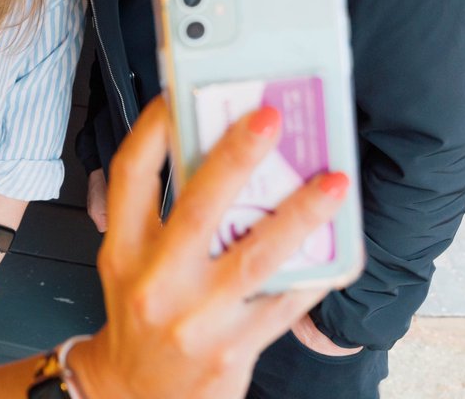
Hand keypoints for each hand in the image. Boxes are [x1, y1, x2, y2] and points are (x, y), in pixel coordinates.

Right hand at [68, 97, 349, 398]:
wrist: (131, 395)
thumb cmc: (139, 315)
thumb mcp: (130, 262)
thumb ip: (162, 214)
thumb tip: (218, 154)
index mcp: (124, 249)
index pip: (132, 175)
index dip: (155, 130)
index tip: (181, 94)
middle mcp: (155, 282)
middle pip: (197, 208)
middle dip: (236, 157)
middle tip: (270, 118)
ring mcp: (194, 319)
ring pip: (254, 257)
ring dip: (299, 214)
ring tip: (333, 182)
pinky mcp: (231, 351)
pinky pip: (283, 305)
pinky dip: (314, 273)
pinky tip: (340, 247)